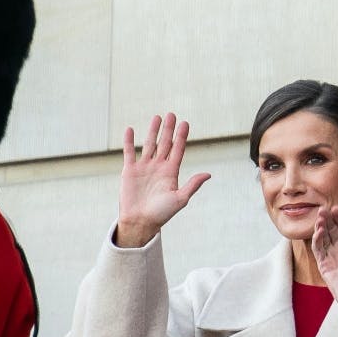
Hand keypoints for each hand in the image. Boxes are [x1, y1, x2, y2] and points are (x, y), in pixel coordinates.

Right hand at [115, 113, 210, 246]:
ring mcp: (144, 167)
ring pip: (149, 144)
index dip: (181, 137)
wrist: (140, 222)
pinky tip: (130, 129)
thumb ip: (192, 185)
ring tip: (157, 117)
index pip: (178, 150)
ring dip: (153, 131)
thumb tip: (208, 174)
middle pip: (165, 144)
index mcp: (172, 172)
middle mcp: (159, 167)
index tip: (185, 123)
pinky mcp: (129, 171)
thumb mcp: (180, 199)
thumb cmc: (162, 214)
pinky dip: (129, 141)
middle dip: (168, 129)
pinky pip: (129, 152)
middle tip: (172, 114)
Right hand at [313, 207, 337, 336]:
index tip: (336, 207)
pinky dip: (317, 240)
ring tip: (320, 217)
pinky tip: (319, 231)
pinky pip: (319, 251)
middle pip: (333, 230)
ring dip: (321, 227)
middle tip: (324, 208)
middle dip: (328, 219)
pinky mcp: (325, 267)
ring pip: (324, 238)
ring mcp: (333, 258)